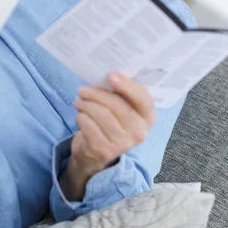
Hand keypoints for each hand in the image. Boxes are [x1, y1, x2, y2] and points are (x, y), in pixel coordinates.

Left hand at [59, 73, 155, 200]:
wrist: (96, 154)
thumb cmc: (110, 121)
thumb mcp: (121, 107)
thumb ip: (121, 92)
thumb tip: (110, 74)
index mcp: (148, 117)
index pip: (143, 100)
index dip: (127, 86)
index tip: (111, 76)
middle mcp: (139, 132)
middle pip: (118, 106)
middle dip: (97, 94)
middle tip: (83, 90)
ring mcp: (122, 144)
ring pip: (101, 115)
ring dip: (86, 104)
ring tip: (79, 101)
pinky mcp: (104, 151)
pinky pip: (89, 126)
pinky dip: (81, 117)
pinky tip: (81, 116)